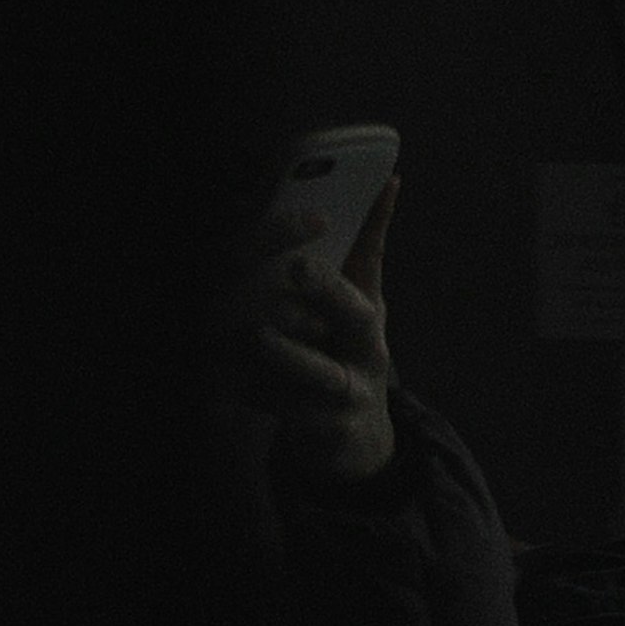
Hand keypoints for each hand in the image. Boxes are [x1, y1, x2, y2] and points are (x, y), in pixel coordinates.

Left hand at [246, 177, 397, 488]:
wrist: (355, 442)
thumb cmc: (347, 355)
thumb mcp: (363, 304)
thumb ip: (366, 250)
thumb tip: (387, 183)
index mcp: (370, 312)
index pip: (371, 265)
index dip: (364, 235)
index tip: (327, 215)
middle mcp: (370, 352)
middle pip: (359, 316)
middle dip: (329, 290)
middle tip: (298, 268)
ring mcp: (353, 394)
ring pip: (322, 373)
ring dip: (289, 353)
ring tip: (256, 335)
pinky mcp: (331, 431)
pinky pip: (292, 411)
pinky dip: (261, 394)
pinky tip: (237, 383)